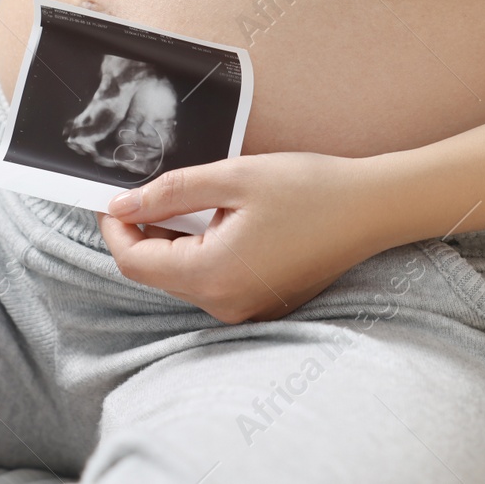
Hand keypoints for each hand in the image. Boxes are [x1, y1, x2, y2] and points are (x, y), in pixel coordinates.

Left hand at [98, 153, 386, 323]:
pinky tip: (217, 219)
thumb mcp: (233, 176)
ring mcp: (244, 308)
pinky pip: (211, 280)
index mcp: (213, 275)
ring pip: (183, 276)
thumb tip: (122, 203)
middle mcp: (224, 303)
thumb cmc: (309, 188)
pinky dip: (200, 251)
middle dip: (142, 231)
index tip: (112, 194)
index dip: (115, 226)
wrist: (372, 209)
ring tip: (189, 198)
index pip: (135, 261)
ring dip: (173, 240)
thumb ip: (171, 191)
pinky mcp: (260, 301)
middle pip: (156, 273)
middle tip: (148, 187)